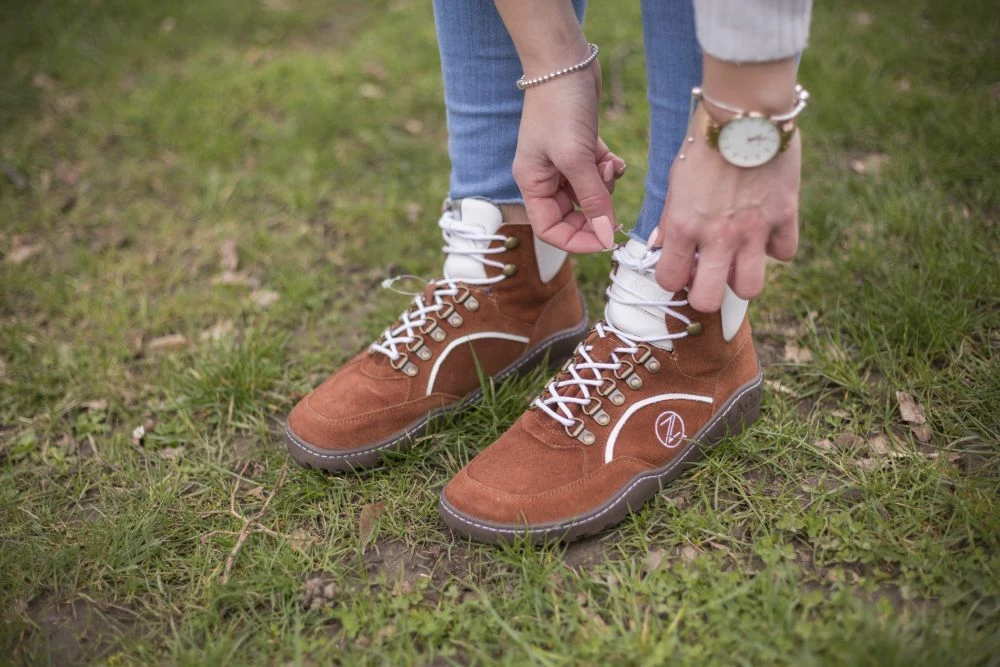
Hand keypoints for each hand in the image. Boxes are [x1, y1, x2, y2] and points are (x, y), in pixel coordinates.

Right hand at [512, 62, 624, 252]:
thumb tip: (605, 235)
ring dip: (605, 185)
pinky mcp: (580, 148)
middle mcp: (545, 177)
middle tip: (614, 207)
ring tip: (608, 166)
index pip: (550, 229)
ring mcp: (563, 162)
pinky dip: (609, 169)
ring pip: (589, 193)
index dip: (576, 241)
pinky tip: (612, 156)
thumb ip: (592, 198)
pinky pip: (598, 173)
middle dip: (596, 210)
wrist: (564, 60)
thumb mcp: (576, 158)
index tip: (604, 241)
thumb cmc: (560, 106)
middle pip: (572, 215)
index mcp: (532, 183)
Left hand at [654, 107, 801, 311]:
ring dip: (742, 279)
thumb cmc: (704, 142)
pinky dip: (776, 247)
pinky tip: (766, 230)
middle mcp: (717, 236)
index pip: (669, 281)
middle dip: (705, 293)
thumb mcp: (675, 180)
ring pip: (750, 288)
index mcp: (682, 225)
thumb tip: (661, 246)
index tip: (679, 267)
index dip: (672, 279)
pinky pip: (785, 253)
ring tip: (738, 259)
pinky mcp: (785, 216)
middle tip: (707, 273)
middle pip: (709, 299)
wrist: (745, 110)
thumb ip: (669, 218)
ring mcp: (753, 230)